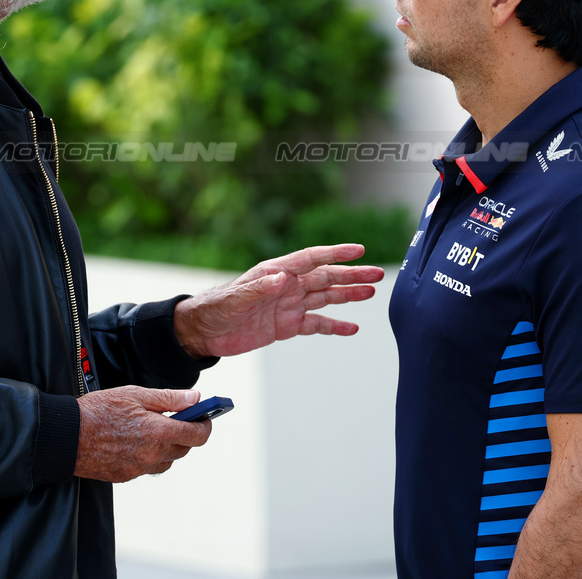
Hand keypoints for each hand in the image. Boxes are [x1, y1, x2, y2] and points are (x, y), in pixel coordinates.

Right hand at [73, 386, 211, 482]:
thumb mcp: (135, 394)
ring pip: (168, 460)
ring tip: (154, 427)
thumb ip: (169, 398)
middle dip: (186, 433)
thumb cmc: (97, 411)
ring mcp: (139, 468)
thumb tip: (195, 398)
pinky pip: (149, 467)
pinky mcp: (127, 476)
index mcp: (158, 432)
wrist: (66, 437)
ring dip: (169, 445)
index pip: (197, 435)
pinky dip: (151, 455)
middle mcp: (152, 455)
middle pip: (185, 448)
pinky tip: (137, 440)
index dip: (206, 425)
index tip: (206, 416)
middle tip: (178, 417)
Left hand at [173, 243, 384, 358]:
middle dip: (351, 275)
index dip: (335, 253)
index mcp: (276, 272)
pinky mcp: (287, 326)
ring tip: (372, 292)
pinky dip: (335, 325)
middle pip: (326, 277)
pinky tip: (352, 328)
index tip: (358, 250)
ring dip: (349, 295)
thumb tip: (283, 279)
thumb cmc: (215, 307)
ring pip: (326, 297)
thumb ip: (260, 289)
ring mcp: (289, 305)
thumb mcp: (235, 298)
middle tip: (377, 273)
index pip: (312, 258)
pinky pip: (316, 324)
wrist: (203, 332)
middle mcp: (287, 286)